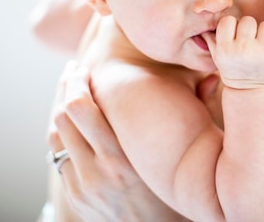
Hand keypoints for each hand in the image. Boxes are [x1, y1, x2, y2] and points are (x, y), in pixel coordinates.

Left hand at [47, 61, 186, 221]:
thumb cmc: (178, 195)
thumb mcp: (184, 162)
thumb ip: (199, 117)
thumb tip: (208, 78)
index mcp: (122, 160)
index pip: (82, 109)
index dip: (76, 83)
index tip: (82, 68)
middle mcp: (97, 173)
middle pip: (63, 117)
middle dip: (65, 88)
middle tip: (73, 71)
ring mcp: (83, 187)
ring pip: (55, 136)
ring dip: (58, 109)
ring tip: (70, 92)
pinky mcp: (76, 196)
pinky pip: (59, 156)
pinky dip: (62, 134)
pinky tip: (72, 123)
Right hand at [203, 16, 263, 88]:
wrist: (251, 91)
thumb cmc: (232, 68)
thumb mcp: (217, 56)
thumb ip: (210, 36)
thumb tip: (200, 12)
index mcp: (225, 49)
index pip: (229, 20)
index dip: (232, 26)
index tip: (234, 36)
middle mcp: (243, 51)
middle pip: (249, 20)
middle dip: (249, 28)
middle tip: (249, 41)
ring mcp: (262, 54)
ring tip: (261, 46)